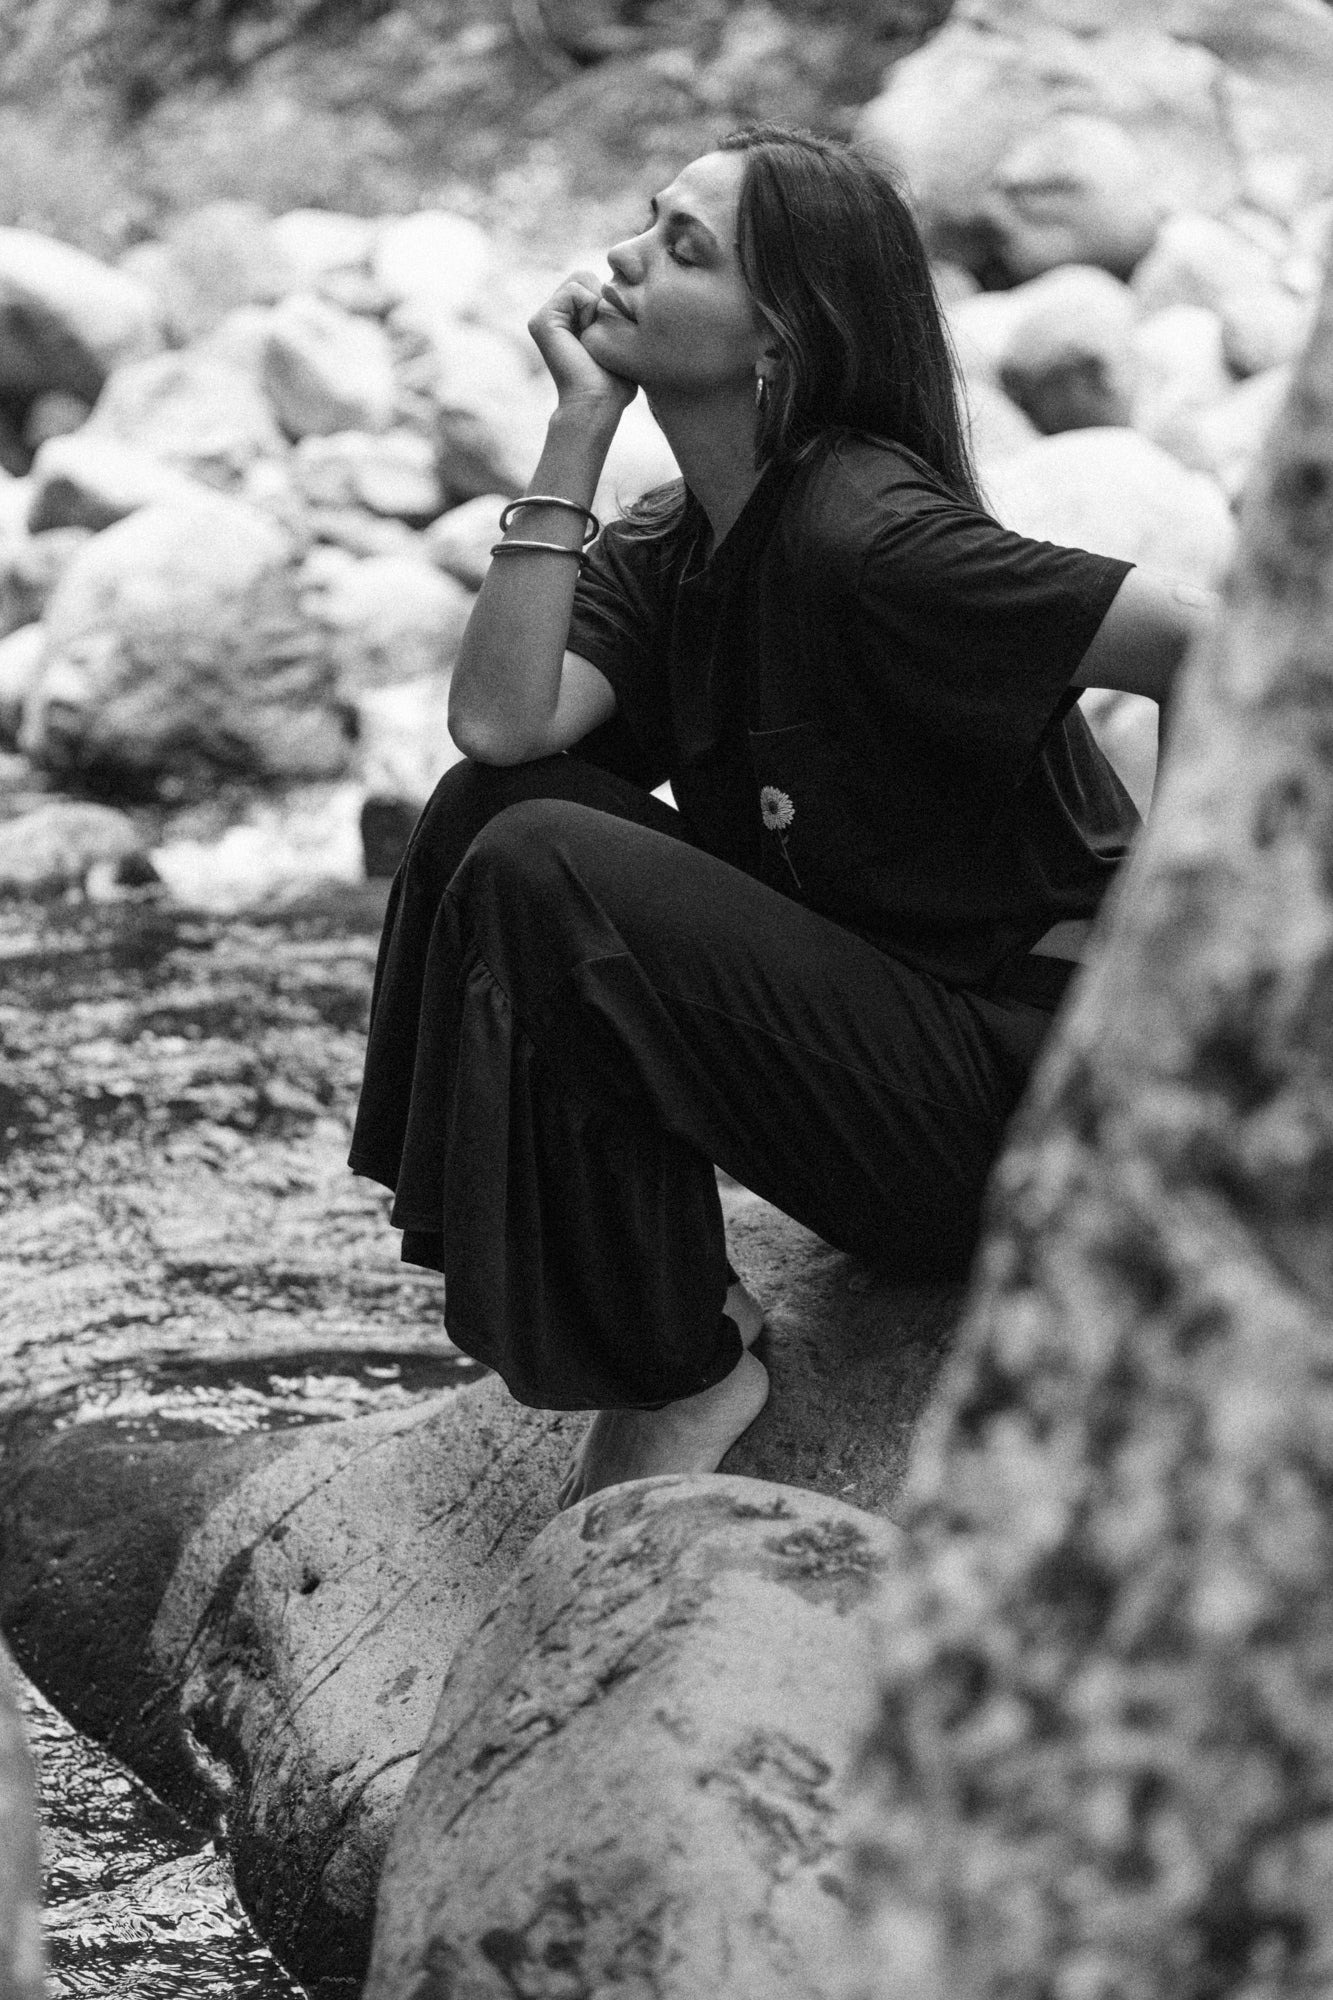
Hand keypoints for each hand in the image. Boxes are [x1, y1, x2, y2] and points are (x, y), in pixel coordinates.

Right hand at [529, 271, 636, 421]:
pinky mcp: (541, 320)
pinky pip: (574, 289)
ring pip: (581, 278)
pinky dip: (588, 309)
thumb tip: (624, 290)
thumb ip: (618, 311)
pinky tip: (585, 337)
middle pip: (586, 275)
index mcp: (568, 317)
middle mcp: (553, 315)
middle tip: (602, 337)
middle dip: (603, 300)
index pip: (594, 282)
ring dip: (597, 307)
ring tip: (593, 338)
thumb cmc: (614, 381)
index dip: (611, 302)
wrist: (598, 402)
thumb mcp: (621, 339)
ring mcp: (544, 316)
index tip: (609, 337)